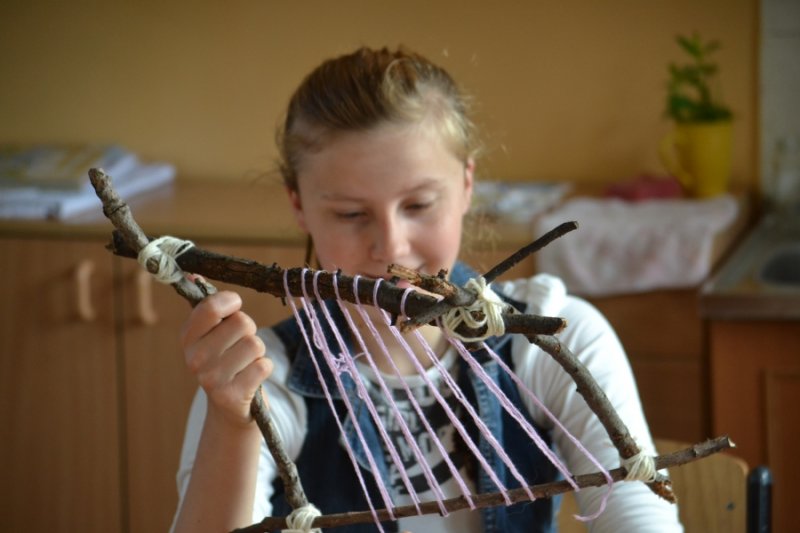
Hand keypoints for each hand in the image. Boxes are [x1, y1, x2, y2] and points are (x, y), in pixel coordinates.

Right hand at [180, 291, 272, 428]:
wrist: (229, 409)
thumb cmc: (225, 361)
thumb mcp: (210, 335)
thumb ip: (205, 306)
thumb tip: (192, 275)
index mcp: (187, 338)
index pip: (210, 306)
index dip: (231, 301)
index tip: (235, 306)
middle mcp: (194, 359)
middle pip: (242, 323)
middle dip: (249, 331)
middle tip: (240, 345)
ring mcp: (211, 379)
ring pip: (255, 344)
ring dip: (258, 352)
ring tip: (245, 362)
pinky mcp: (231, 396)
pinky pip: (264, 366)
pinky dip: (264, 368)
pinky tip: (252, 377)